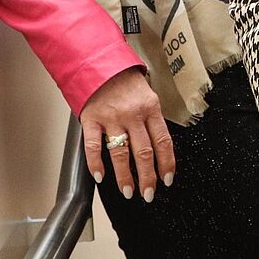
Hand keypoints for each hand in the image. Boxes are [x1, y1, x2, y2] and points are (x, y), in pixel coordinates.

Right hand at [80, 67, 174, 202]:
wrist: (102, 64)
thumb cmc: (127, 83)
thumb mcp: (148, 97)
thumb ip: (152, 121)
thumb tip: (159, 148)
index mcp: (151, 109)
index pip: (163, 141)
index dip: (167, 163)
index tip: (167, 180)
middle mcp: (133, 115)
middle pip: (144, 152)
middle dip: (147, 177)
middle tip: (148, 194)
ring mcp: (111, 118)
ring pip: (120, 153)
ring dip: (124, 176)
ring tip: (128, 191)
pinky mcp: (91, 119)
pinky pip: (93, 146)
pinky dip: (96, 164)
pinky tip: (100, 177)